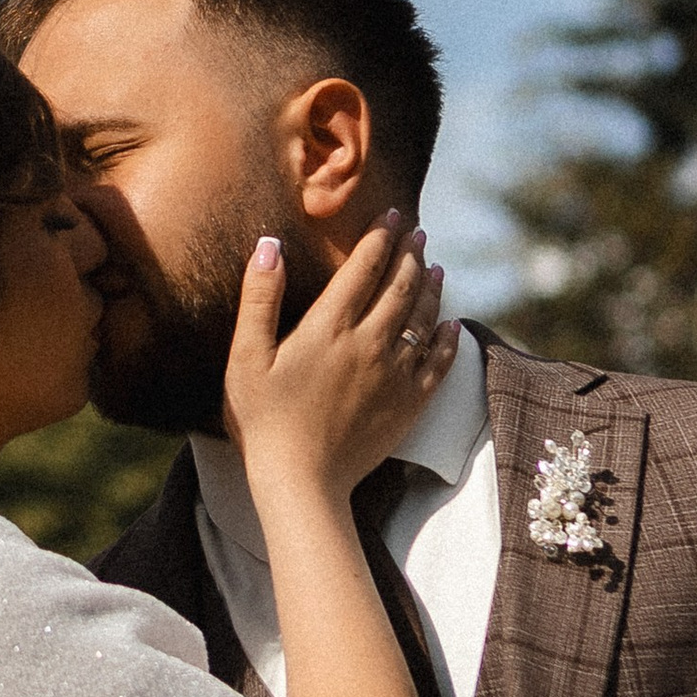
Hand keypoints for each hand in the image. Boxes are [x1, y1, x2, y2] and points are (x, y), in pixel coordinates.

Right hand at [224, 217, 457, 502]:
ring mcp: (394, 374)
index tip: (392, 215)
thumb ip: (259, 298)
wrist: (301, 481)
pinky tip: (452, 325)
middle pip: (400, 286)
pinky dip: (448, 339)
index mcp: (329, 327)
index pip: (363, 267)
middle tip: (418, 233)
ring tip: (435, 267)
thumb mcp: (245, 356)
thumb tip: (270, 245)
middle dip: (411, 254)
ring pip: (423, 319)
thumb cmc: (263, 420)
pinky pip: (439, 364)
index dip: (380, 236)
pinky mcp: (408, 404)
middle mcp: (369, 343)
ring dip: (430, 288)